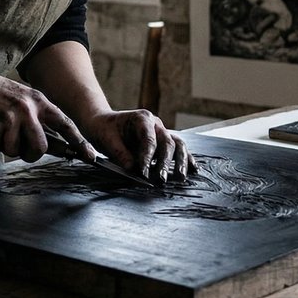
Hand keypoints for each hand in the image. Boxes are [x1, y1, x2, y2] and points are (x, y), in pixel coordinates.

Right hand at [0, 72, 95, 163]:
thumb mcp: (20, 99)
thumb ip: (37, 118)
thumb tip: (55, 145)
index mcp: (38, 100)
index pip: (65, 124)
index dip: (79, 142)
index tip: (90, 156)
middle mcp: (29, 108)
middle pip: (41, 147)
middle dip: (31, 153)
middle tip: (20, 146)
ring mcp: (12, 117)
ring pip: (18, 151)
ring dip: (7, 147)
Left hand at [81, 109, 195, 182]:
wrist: (104, 123)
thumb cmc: (104, 128)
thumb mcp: (106, 139)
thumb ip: (120, 153)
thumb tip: (133, 169)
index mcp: (142, 118)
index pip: (149, 140)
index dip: (147, 158)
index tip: (143, 173)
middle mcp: (156, 124)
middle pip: (167, 143)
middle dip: (165, 163)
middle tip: (160, 179)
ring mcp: (162, 132)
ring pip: (177, 145)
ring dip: (180, 162)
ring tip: (181, 177)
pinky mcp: (163, 141)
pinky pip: (179, 149)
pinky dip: (186, 159)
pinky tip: (193, 169)